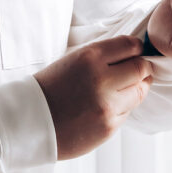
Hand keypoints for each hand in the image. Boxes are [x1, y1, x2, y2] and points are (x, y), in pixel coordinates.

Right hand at [34, 36, 153, 160]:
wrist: (29, 120)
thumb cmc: (51, 87)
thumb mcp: (73, 60)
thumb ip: (103, 57)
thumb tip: (134, 55)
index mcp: (90, 57)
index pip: (130, 45)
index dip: (136, 48)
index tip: (135, 51)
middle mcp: (102, 79)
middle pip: (141, 69)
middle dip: (142, 69)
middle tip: (136, 71)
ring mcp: (107, 105)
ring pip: (139, 92)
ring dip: (135, 89)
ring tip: (121, 89)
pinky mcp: (109, 127)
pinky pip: (127, 112)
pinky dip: (121, 108)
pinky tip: (105, 106)